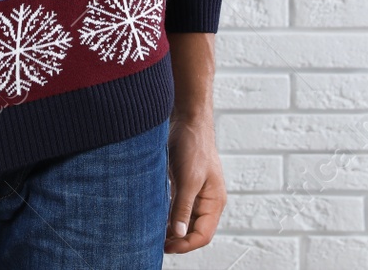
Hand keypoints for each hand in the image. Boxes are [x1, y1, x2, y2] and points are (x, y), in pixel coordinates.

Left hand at [164, 111, 225, 253]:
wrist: (187, 120)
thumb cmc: (194, 146)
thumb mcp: (188, 179)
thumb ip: (182, 207)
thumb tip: (178, 234)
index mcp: (215, 202)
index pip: (203, 235)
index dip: (186, 245)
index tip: (166, 247)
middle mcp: (207, 201)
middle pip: (193, 230)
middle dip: (177, 240)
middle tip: (156, 243)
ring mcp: (195, 193)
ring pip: (184, 220)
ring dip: (171, 229)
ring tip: (153, 234)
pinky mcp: (184, 185)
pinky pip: (177, 207)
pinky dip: (167, 215)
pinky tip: (154, 218)